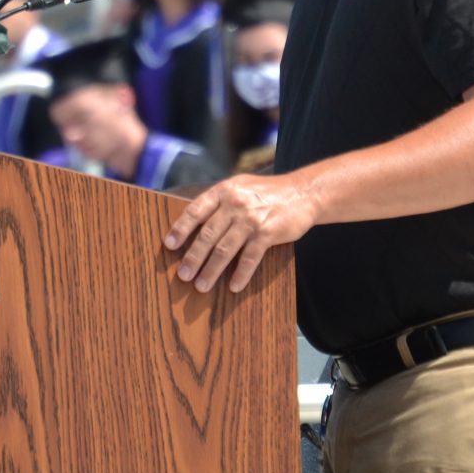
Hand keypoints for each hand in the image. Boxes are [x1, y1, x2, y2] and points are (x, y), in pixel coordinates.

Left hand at [164, 172, 319, 292]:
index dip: (181, 229)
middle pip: (207, 235)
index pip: (195, 211)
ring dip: (210, 270)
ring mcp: (251, 219)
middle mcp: (235, 203)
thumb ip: (220, 200)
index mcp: (225, 191)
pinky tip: (234, 286)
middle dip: (192, 258)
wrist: (304, 192)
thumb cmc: (268, 192)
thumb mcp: (241, 186)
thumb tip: (194, 222)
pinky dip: (240, 274)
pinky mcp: (267, 233)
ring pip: (224, 250)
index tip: (169, 245)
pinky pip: (249, 258)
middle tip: (182, 275)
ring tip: (201, 285)